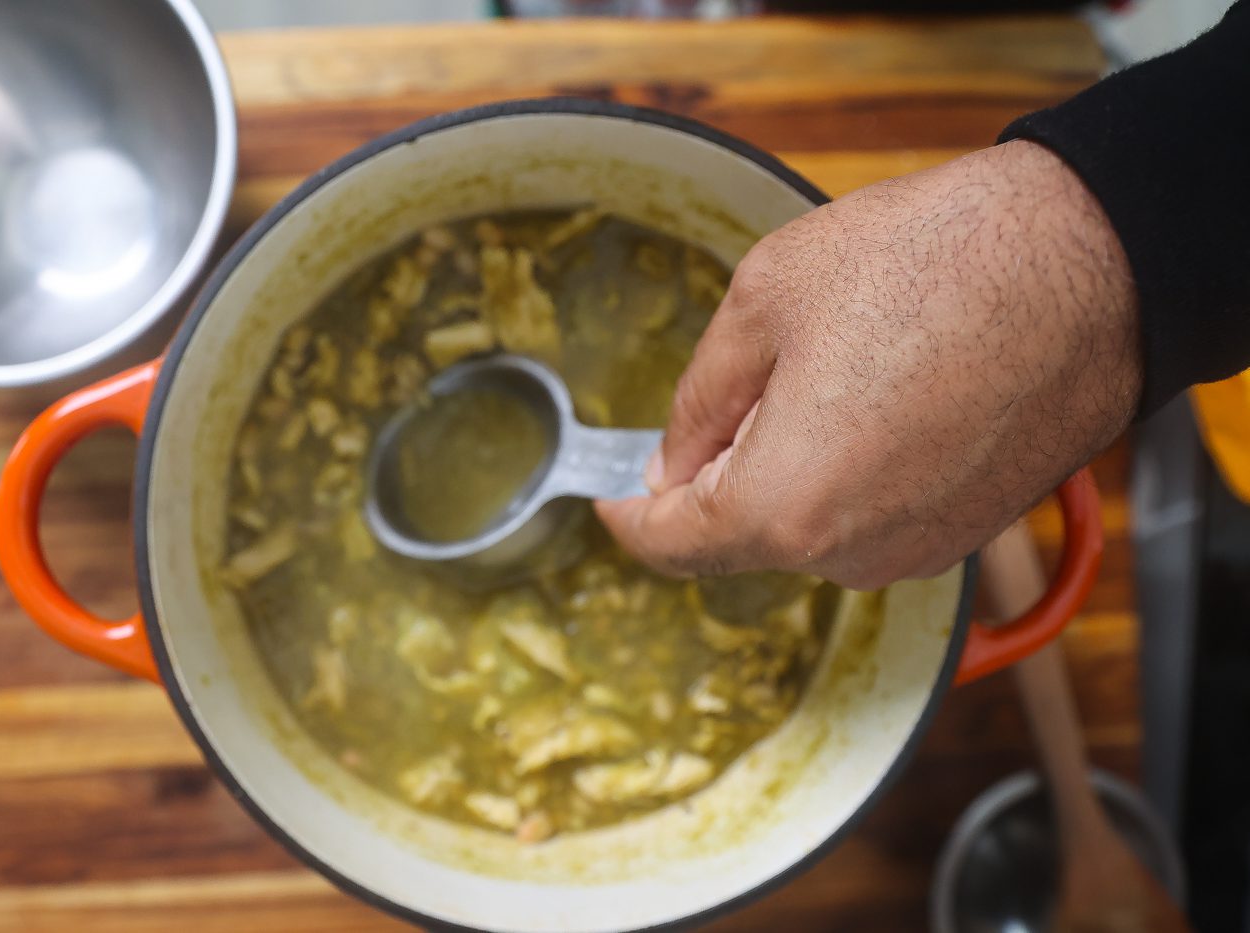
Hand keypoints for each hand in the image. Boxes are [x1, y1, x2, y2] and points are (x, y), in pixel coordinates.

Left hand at [597, 140, 1139, 588]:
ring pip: (809, 527)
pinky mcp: (964, 533)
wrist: (1093, 261)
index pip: (672, 545)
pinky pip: (872, 519)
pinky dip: (851, 474)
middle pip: (740, 537)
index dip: (629, 519)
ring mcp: (916, 552)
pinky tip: (879, 396)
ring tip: (833, 370)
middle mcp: (849, 554)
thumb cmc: (931, 263)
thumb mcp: (765, 299)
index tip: (612, 497)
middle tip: (743, 383)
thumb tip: (670, 459)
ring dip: (791, 469)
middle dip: (717, 474)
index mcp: (783, 506)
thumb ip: (699, 398)